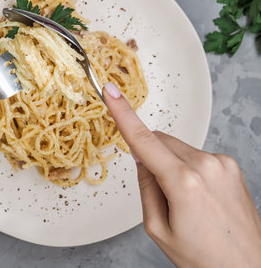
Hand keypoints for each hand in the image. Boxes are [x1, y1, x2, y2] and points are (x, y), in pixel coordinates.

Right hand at [103, 82, 260, 267]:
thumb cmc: (203, 257)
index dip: (123, 114)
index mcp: (184, 183)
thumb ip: (146, 186)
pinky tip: (198, 196)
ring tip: (184, 201)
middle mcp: (206, 165)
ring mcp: (222, 163)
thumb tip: (142, 158)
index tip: (111, 92)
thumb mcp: (158, 227)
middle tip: (159, 194)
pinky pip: (195, 156)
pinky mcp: (231, 165)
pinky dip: (186, 168)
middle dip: (150, 157)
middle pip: (160, 143)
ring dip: (169, 164)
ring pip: (177, 149)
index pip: (143, 140)